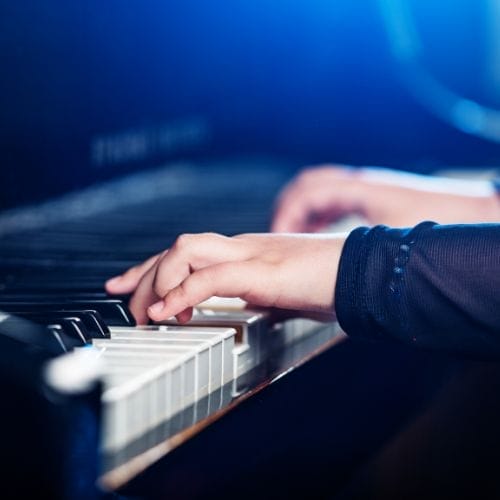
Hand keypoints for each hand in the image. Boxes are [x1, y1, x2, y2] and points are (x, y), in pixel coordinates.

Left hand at [105, 232, 345, 324]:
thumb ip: (258, 296)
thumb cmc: (329, 283)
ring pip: (186, 251)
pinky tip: (168, 314)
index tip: (128, 285)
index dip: (152, 267)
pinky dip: (183, 295)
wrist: (364, 273)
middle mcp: (243, 247)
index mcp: (246, 251)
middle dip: (143, 275)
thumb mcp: (282, 291)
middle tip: (127, 304)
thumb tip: (243, 312)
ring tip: (151, 315)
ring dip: (159, 281)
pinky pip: (212, 277)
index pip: (189, 251)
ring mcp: (252, 255)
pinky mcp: (263, 272)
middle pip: (177, 247)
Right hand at [271, 165, 499, 231]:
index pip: (306, 192)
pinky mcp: (371, 198)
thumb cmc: (441, 219)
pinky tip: (319, 233)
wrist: (474, 211)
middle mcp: (358, 183)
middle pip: (306, 184)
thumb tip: (326, 265)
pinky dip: (319, 214)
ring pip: (318, 191)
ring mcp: (364, 189)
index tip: (278, 238)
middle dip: (287, 208)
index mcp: (358, 188)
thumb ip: (355, 246)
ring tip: (292, 236)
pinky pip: (334, 200)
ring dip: (302, 211)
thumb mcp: (392, 237)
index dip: (286, 215)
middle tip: (278, 234)